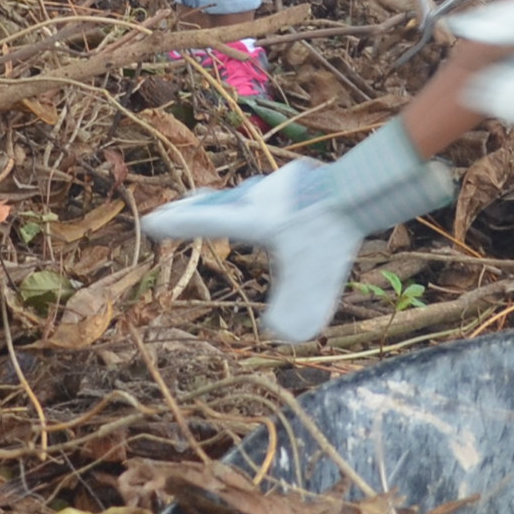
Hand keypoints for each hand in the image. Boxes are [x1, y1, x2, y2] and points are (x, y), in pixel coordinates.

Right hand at [139, 116, 453, 342]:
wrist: (362, 187)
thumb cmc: (332, 236)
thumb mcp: (313, 283)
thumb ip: (295, 311)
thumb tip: (282, 334)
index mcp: (252, 220)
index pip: (206, 223)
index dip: (177, 225)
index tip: (151, 224)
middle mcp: (258, 197)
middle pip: (218, 202)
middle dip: (195, 208)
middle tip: (173, 210)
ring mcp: (278, 184)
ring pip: (248, 195)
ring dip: (233, 203)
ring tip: (222, 207)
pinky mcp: (299, 179)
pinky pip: (273, 192)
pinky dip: (263, 200)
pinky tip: (276, 206)